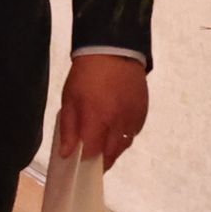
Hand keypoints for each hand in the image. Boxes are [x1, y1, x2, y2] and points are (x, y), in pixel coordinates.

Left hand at [53, 51, 148, 167]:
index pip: (93, 152)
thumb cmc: (85, 75)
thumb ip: (69, 128)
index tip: (79, 159)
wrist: (114, 51)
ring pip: (125, 145)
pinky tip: (116, 130)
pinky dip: (125, 136)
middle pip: (112, 154)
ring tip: (104, 144)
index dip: (86, 159)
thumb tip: (67, 153)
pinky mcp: (143, 112)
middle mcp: (118, 122)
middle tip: (92, 157)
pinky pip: (134, 133)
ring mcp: (133, 118)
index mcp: (97, 119)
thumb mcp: (70, 99)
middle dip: (101, 160)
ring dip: (114, 149)